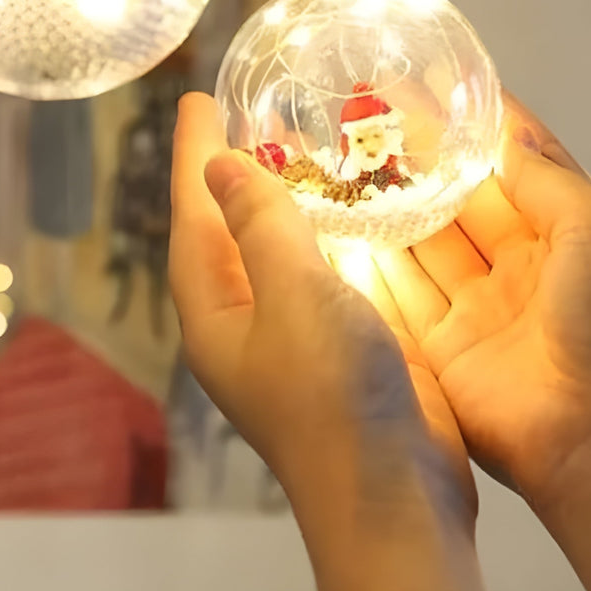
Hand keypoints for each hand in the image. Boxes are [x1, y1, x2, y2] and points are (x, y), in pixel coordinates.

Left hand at [169, 93, 486, 590]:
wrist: (394, 491)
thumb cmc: (334, 394)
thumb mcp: (294, 295)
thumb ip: (262, 225)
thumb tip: (222, 166)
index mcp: (218, 312)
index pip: (196, 214)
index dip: (197, 154)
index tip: (200, 99)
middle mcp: (249, 322)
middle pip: (231, 229)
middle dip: (237, 170)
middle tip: (254, 113)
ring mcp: (296, 338)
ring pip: (283, 249)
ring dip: (289, 197)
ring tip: (307, 147)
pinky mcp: (342, 345)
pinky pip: (326, 272)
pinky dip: (333, 232)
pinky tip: (359, 211)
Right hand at [370, 92, 590, 503]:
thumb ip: (547, 176)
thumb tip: (508, 131)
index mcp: (570, 232)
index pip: (517, 162)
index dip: (478, 124)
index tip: (439, 82)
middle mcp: (523, 264)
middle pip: (463, 197)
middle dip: (425, 155)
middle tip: (374, 109)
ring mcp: (482, 307)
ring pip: (427, 240)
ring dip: (393, 200)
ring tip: (348, 152)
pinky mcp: (445, 348)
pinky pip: (403, 294)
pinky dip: (375, 260)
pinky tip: (342, 220)